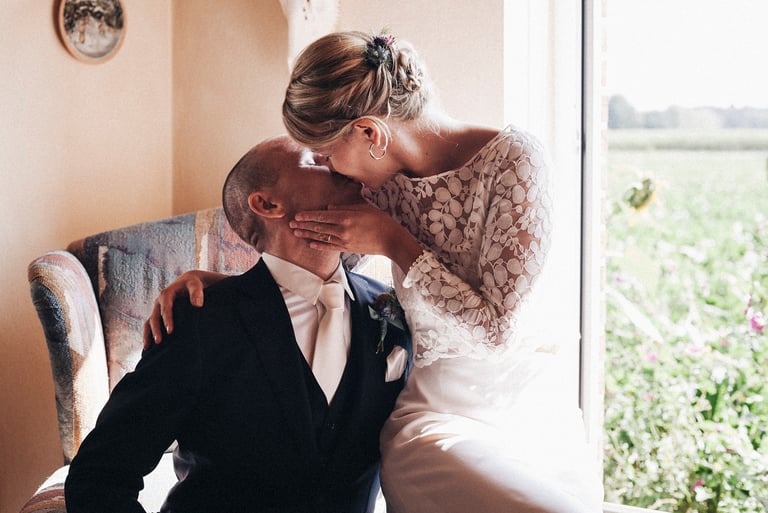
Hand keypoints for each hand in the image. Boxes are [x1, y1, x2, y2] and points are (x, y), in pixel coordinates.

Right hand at [142, 270, 224, 347]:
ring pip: (149, 322)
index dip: (167, 319)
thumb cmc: (192, 284)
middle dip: (156, 329)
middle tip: (159, 341)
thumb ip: (196, 293)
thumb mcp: (195, 285)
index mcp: (167, 294)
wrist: (188, 282)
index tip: (170, 330)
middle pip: (154, 316)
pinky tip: (147, 347)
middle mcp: (159, 302)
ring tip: (148, 347)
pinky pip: (149, 325)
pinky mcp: (157, 314)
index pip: (166, 307)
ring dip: (148, 334)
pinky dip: (147, 334)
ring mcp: (157, 309)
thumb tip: (198, 305)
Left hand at [289, 203, 422, 272]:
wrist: (390, 239)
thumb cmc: (380, 220)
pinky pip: (329, 247)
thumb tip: (329, 206)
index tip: (297, 215)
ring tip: (296, 232)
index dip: (308, 215)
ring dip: (307, 234)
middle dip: (304, 225)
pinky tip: (310, 243)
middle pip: (318, 226)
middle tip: (290, 223)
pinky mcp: (347, 248)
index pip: (322, 215)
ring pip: (321, 237)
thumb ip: (345, 206)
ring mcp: (344, 240)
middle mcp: (342, 229)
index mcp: (346, 217)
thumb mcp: (363, 208)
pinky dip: (319, 245)